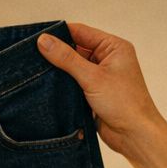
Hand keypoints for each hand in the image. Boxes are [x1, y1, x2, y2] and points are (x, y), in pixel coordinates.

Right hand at [36, 23, 164, 155]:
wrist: (134, 135)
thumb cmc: (123, 103)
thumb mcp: (92, 77)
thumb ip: (66, 58)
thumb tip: (44, 40)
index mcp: (113, 47)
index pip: (81, 32)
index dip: (59, 34)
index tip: (37, 38)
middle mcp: (107, 59)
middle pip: (75, 49)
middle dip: (57, 54)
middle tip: (32, 56)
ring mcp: (100, 76)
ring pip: (72, 67)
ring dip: (58, 71)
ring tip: (36, 72)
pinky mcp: (93, 93)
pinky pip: (73, 83)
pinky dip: (62, 85)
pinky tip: (47, 87)